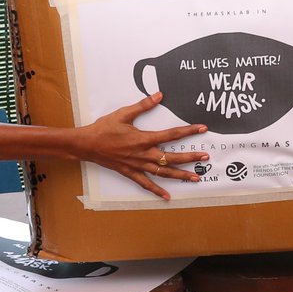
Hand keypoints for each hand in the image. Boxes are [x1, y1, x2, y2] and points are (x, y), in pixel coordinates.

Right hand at [79, 91, 208, 199]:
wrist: (87, 144)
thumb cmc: (104, 128)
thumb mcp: (123, 113)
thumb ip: (143, 105)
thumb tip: (159, 95)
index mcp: (143, 139)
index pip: (171, 134)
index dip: (188, 131)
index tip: (202, 129)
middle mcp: (143, 154)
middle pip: (171, 157)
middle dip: (190, 157)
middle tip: (205, 158)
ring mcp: (138, 165)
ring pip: (163, 173)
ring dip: (180, 175)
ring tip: (195, 178)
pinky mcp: (130, 172)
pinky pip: (146, 184)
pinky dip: (157, 190)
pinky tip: (167, 196)